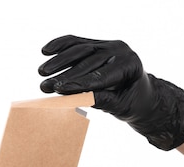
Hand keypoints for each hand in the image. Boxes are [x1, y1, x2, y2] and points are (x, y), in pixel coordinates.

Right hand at [38, 35, 183, 150]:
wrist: (142, 95)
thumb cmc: (132, 103)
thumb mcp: (120, 106)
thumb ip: (101, 100)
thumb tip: (75, 98)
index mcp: (130, 64)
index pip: (100, 74)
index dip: (78, 83)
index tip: (59, 89)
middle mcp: (120, 49)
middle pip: (87, 60)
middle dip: (64, 74)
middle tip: (45, 86)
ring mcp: (109, 44)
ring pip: (79, 49)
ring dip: (58, 60)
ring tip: (41, 72)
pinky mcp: (98, 44)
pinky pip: (76, 42)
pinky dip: (60, 45)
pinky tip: (46, 51)